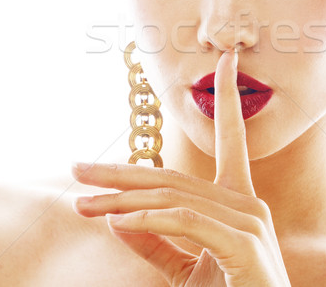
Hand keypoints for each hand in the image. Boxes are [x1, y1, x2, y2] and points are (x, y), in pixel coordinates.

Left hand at [72, 50, 291, 286]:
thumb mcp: (185, 267)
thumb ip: (155, 241)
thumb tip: (117, 217)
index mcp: (237, 199)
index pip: (231, 137)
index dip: (226, 96)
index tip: (225, 60)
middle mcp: (246, 200)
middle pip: (172, 177)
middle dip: (121, 172)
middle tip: (76, 168)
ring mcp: (249, 220)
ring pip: (172, 198)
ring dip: (121, 201)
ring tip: (82, 203)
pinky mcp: (244, 244)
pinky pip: (186, 222)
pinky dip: (148, 221)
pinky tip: (116, 221)